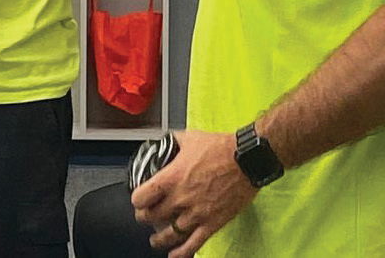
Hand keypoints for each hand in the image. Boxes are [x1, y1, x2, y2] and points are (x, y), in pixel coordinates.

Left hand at [131, 131, 256, 257]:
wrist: (247, 159)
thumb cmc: (221, 148)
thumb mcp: (190, 138)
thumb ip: (173, 142)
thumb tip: (165, 143)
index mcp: (171, 178)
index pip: (141, 197)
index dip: (137, 200)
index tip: (139, 199)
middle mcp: (180, 199)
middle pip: (152, 217)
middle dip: (145, 217)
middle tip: (146, 216)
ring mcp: (196, 214)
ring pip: (169, 234)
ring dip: (158, 238)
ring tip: (155, 239)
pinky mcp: (212, 223)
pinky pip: (193, 244)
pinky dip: (181, 252)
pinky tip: (174, 255)